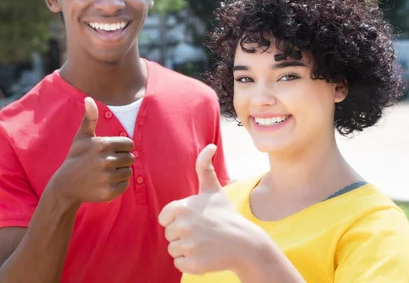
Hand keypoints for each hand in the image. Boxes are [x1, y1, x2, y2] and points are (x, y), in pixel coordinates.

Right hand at [49, 97, 134, 206]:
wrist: (65, 186)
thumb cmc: (76, 158)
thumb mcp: (81, 137)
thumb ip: (89, 118)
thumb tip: (88, 98)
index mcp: (103, 145)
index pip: (129, 144)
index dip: (121, 147)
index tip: (110, 151)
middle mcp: (106, 161)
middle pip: (130, 158)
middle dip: (121, 160)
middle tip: (106, 163)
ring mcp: (107, 177)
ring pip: (128, 172)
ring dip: (120, 172)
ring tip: (105, 173)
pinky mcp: (109, 192)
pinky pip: (125, 185)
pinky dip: (118, 185)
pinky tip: (105, 182)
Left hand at [158, 144, 268, 275]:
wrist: (244, 243)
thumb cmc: (225, 215)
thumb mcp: (213, 190)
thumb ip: (205, 167)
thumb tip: (210, 145)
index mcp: (182, 207)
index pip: (165, 218)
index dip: (178, 219)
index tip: (195, 219)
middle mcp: (182, 225)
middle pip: (169, 234)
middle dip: (183, 234)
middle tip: (203, 232)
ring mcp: (188, 245)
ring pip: (173, 249)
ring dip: (186, 248)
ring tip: (204, 243)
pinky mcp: (192, 263)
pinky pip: (180, 263)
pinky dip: (191, 262)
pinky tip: (205, 254)